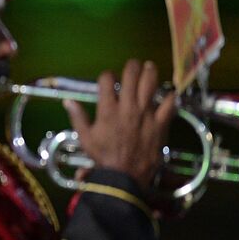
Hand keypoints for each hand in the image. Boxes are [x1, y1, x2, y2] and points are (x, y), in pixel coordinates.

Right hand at [64, 59, 175, 190]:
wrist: (124, 175)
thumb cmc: (103, 156)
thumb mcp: (85, 138)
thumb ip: (78, 117)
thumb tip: (68, 101)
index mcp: (107, 108)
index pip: (107, 80)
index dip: (106, 75)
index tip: (107, 78)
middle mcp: (127, 106)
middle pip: (131, 76)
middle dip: (131, 66)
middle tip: (133, 64)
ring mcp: (146, 113)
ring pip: (150, 84)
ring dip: (150, 72)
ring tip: (150, 66)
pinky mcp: (160, 123)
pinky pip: (169, 105)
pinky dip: (170, 97)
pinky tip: (170, 93)